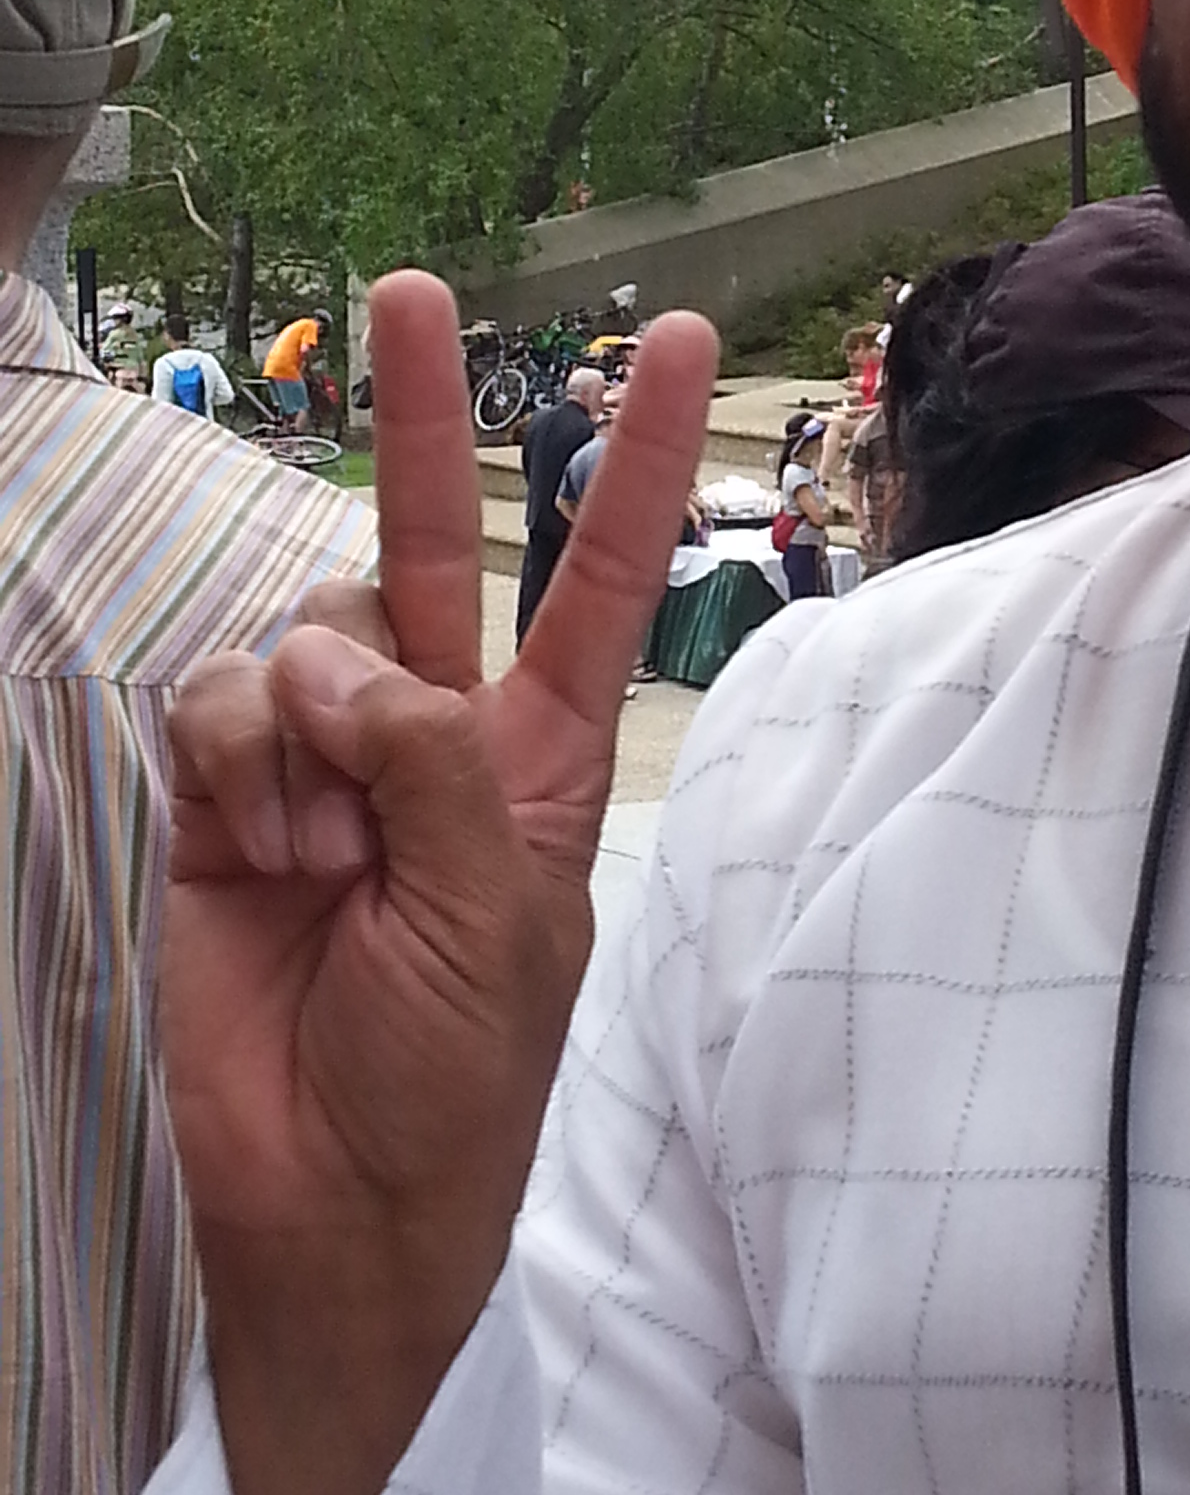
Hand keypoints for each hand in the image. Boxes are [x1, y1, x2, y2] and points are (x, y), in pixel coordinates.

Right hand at [164, 268, 717, 1494]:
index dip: (626, 463)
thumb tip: (345, 668)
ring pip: (304, 633)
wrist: (330, 1202)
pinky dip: (234, 762)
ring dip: (308, 727)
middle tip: (420, 292)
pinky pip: (216, 704)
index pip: (598, 576)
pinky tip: (260, 847)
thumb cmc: (453, 1076)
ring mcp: (323, 761)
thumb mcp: (498, 918)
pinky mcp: (226, 798)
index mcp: (544, 755)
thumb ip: (437, 767)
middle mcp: (435, 734)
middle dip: (428, 417)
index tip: (669, 341)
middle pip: (429, 540)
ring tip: (324, 857)